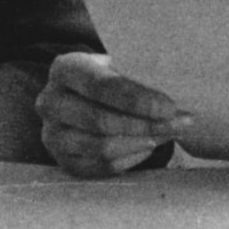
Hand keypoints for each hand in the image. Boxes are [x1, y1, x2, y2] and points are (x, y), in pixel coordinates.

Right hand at [36, 52, 192, 176]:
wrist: (79, 94)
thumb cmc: (105, 75)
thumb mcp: (114, 62)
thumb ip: (136, 71)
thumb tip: (176, 85)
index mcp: (64, 68)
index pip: (101, 86)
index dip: (136, 99)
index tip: (168, 106)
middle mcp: (50, 102)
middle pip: (100, 120)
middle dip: (144, 124)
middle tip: (178, 123)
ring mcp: (52, 135)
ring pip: (101, 147)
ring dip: (141, 142)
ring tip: (168, 134)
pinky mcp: (62, 160)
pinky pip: (100, 166)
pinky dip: (129, 158)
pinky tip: (148, 146)